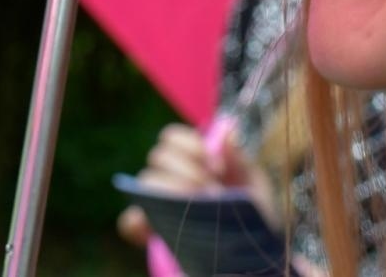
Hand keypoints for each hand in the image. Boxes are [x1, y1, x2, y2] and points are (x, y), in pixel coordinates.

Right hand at [116, 122, 284, 246]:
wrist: (255, 256)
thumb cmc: (254, 218)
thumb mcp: (256, 187)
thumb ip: (240, 160)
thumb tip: (226, 130)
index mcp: (193, 162)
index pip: (172, 138)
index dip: (190, 145)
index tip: (216, 166)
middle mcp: (171, 177)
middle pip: (158, 156)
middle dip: (187, 171)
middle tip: (213, 192)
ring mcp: (159, 204)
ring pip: (146, 182)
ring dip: (172, 190)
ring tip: (198, 207)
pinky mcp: (152, 232)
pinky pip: (129, 222)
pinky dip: (135, 221)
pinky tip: (152, 227)